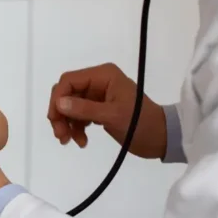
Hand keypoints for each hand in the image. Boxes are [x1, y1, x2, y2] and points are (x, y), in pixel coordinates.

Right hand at [47, 63, 166, 158]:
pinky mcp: (99, 109)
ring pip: (70, 105)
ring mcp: (98, 95)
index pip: (69, 80)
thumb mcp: (112, 116)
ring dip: (67, 123)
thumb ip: (84, 109)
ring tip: (69, 141)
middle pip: (67, 93)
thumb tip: (59, 103)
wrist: (162, 138)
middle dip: (60, 113)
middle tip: (60, 136)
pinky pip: (79, 114)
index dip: (58, 99)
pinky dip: (76, 127)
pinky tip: (81, 141)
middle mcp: (99, 81)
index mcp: (103, 75)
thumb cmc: (141, 124)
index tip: (55, 120)